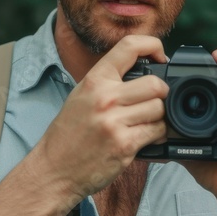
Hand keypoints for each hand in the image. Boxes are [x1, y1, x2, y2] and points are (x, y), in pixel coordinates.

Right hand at [31, 35, 169, 205]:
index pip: (129, 46)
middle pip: (155, 84)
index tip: (161, 56)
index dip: (153, 45)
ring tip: (148, 122)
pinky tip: (146, 137)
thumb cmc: (69, 135)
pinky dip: (158, 134)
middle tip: (155, 100)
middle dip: (162, 93)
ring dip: (160, 116)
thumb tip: (144, 71)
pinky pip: (157, 131)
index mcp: (94, 80)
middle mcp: (104, 98)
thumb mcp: (82, 97)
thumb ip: (109, 82)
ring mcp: (114, 122)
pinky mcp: (124, 145)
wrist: (54, 170)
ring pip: (159, 108)